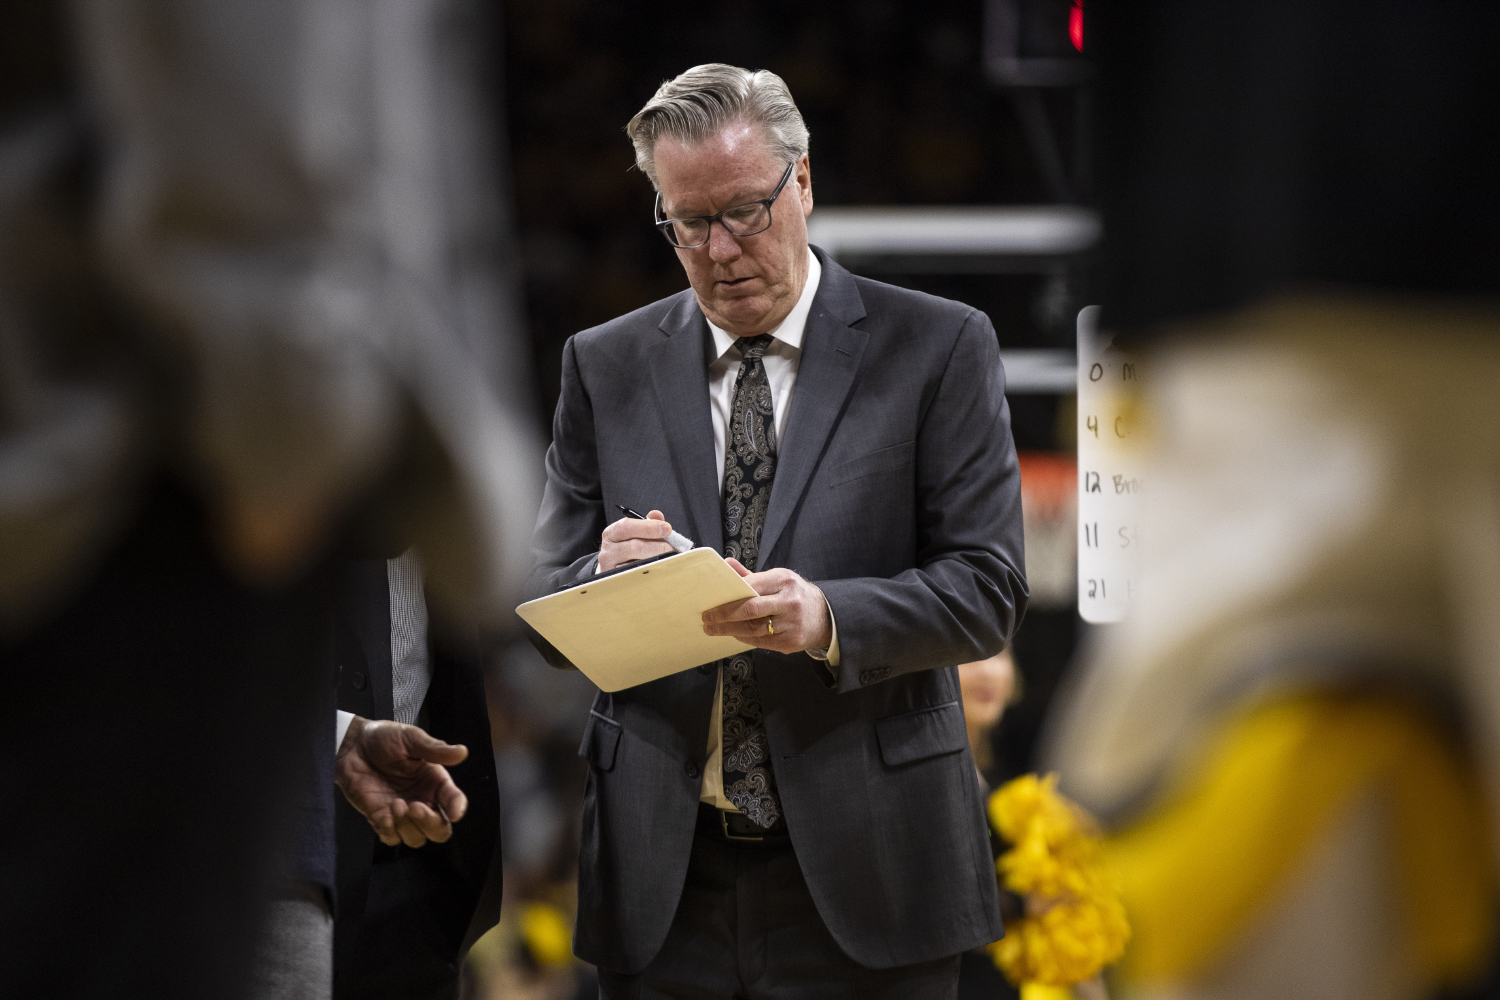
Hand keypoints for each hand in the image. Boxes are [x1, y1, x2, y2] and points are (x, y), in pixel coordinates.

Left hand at [335, 717, 468, 846]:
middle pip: (439, 830)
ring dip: (408, 827)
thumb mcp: (411, 738)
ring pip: (417, 838)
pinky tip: (383, 814)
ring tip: (395, 804)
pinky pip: (391, 838)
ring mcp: (402, 813)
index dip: (457, 809)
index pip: (454, 801)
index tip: (454, 812)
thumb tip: (462, 752)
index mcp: (434, 781)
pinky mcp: (381, 819)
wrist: (352, 745)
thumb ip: (436, 749)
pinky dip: (389, 831)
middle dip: (431, 824)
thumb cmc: (383, 738)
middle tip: (415, 807)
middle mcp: (422, 799)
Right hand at [598, 509, 675, 571]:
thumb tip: (657, 515)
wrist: (614, 567)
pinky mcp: (618, 582)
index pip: (627, 527)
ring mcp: (612, 569)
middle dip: (658, 546)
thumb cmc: (627, 547)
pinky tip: (661, 569)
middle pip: (634, 547)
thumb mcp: (633, 532)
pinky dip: (652, 572)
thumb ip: (646, 523)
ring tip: (670, 558)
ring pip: (637, 565)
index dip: (649, 527)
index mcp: (611, 534)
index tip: (667, 529)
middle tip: (673, 547)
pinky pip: (639, 578)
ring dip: (657, 560)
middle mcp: (608, 551)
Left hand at [700, 559, 832, 653]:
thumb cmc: (795, 594)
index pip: (751, 588)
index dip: (729, 596)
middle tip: (707, 619)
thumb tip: (726, 565)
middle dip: (724, 615)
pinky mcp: (791, 641)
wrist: (825, 616)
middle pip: (750, 610)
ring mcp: (791, 624)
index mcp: (784, 581)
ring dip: (730, 630)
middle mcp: (789, 602)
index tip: (711, 601)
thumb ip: (751, 576)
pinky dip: (744, 638)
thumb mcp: (778, 579)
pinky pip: (761, 642)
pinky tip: (734, 634)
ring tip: (714, 629)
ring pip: (753, 629)